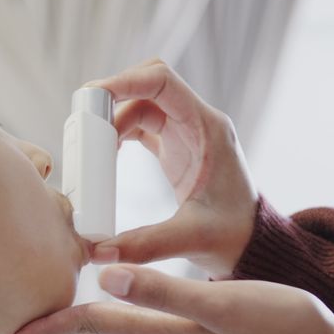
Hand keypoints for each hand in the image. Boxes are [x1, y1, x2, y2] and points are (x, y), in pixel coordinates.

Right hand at [87, 59, 257, 277]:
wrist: (251, 244)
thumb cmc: (232, 237)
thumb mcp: (191, 239)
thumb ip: (145, 243)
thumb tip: (98, 252)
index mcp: (208, 128)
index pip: (163, 81)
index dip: (126, 80)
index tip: (93, 97)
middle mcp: (197, 122)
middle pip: (148, 84)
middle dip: (113, 95)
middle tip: (83, 122)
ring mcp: (186, 132)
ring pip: (141, 103)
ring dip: (113, 118)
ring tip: (91, 148)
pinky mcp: (175, 147)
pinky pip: (142, 124)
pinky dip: (119, 132)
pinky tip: (106, 155)